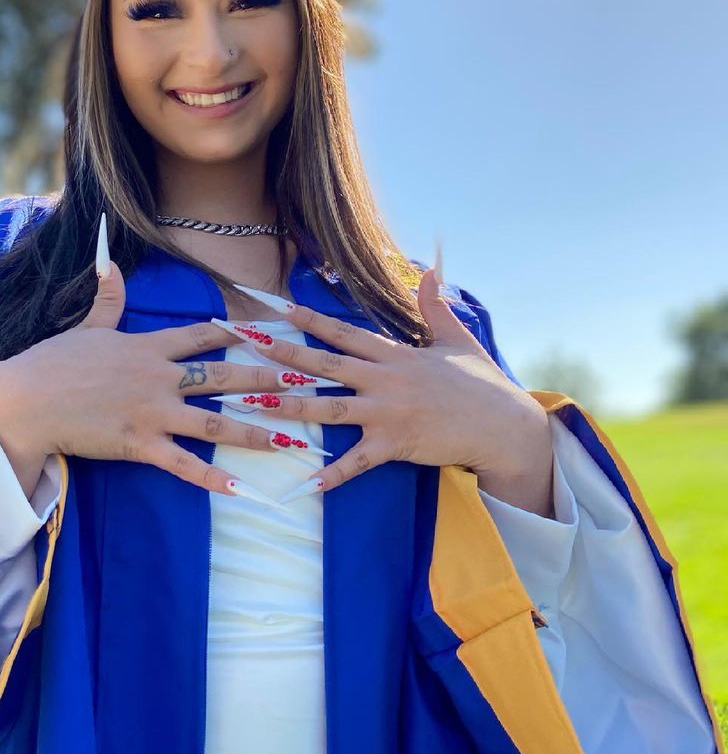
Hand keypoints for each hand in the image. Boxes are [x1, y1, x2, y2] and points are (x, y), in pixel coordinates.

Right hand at [0, 242, 322, 501]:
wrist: (27, 400)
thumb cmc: (53, 362)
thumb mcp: (87, 326)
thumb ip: (107, 297)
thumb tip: (110, 263)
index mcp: (148, 346)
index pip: (203, 336)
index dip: (239, 332)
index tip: (271, 330)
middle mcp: (160, 378)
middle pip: (223, 377)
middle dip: (267, 379)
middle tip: (305, 382)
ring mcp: (152, 413)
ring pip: (215, 423)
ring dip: (256, 431)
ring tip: (292, 439)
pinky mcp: (140, 445)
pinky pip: (183, 463)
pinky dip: (212, 477)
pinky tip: (240, 488)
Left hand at [226, 267, 552, 502]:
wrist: (505, 426)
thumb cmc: (481, 383)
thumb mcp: (457, 339)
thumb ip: (435, 306)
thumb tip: (428, 270)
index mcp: (395, 355)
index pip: (344, 333)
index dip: (310, 319)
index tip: (278, 308)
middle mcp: (385, 380)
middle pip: (325, 365)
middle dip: (283, 356)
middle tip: (247, 346)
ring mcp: (388, 413)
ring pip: (328, 408)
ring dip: (289, 408)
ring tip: (252, 406)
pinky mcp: (396, 445)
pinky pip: (357, 462)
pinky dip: (332, 473)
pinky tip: (305, 482)